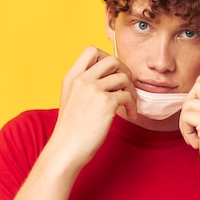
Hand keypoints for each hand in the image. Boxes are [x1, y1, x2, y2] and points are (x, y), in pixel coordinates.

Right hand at [50, 46, 136, 167]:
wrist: (66, 149)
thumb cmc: (71, 129)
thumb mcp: (71, 99)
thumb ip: (84, 84)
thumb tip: (110, 77)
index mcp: (72, 77)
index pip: (91, 50)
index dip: (106, 57)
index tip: (111, 73)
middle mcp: (82, 79)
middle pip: (112, 59)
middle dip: (124, 70)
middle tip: (126, 86)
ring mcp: (94, 90)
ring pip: (123, 77)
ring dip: (131, 90)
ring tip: (129, 104)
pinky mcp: (106, 103)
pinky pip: (128, 96)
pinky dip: (133, 106)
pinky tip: (130, 115)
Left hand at [179, 71, 199, 192]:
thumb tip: (193, 95)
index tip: (197, 98)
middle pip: (199, 86)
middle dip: (189, 105)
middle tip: (193, 125)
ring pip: (190, 102)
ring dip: (186, 121)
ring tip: (196, 138)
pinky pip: (186, 116)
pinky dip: (185, 131)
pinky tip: (196, 144)